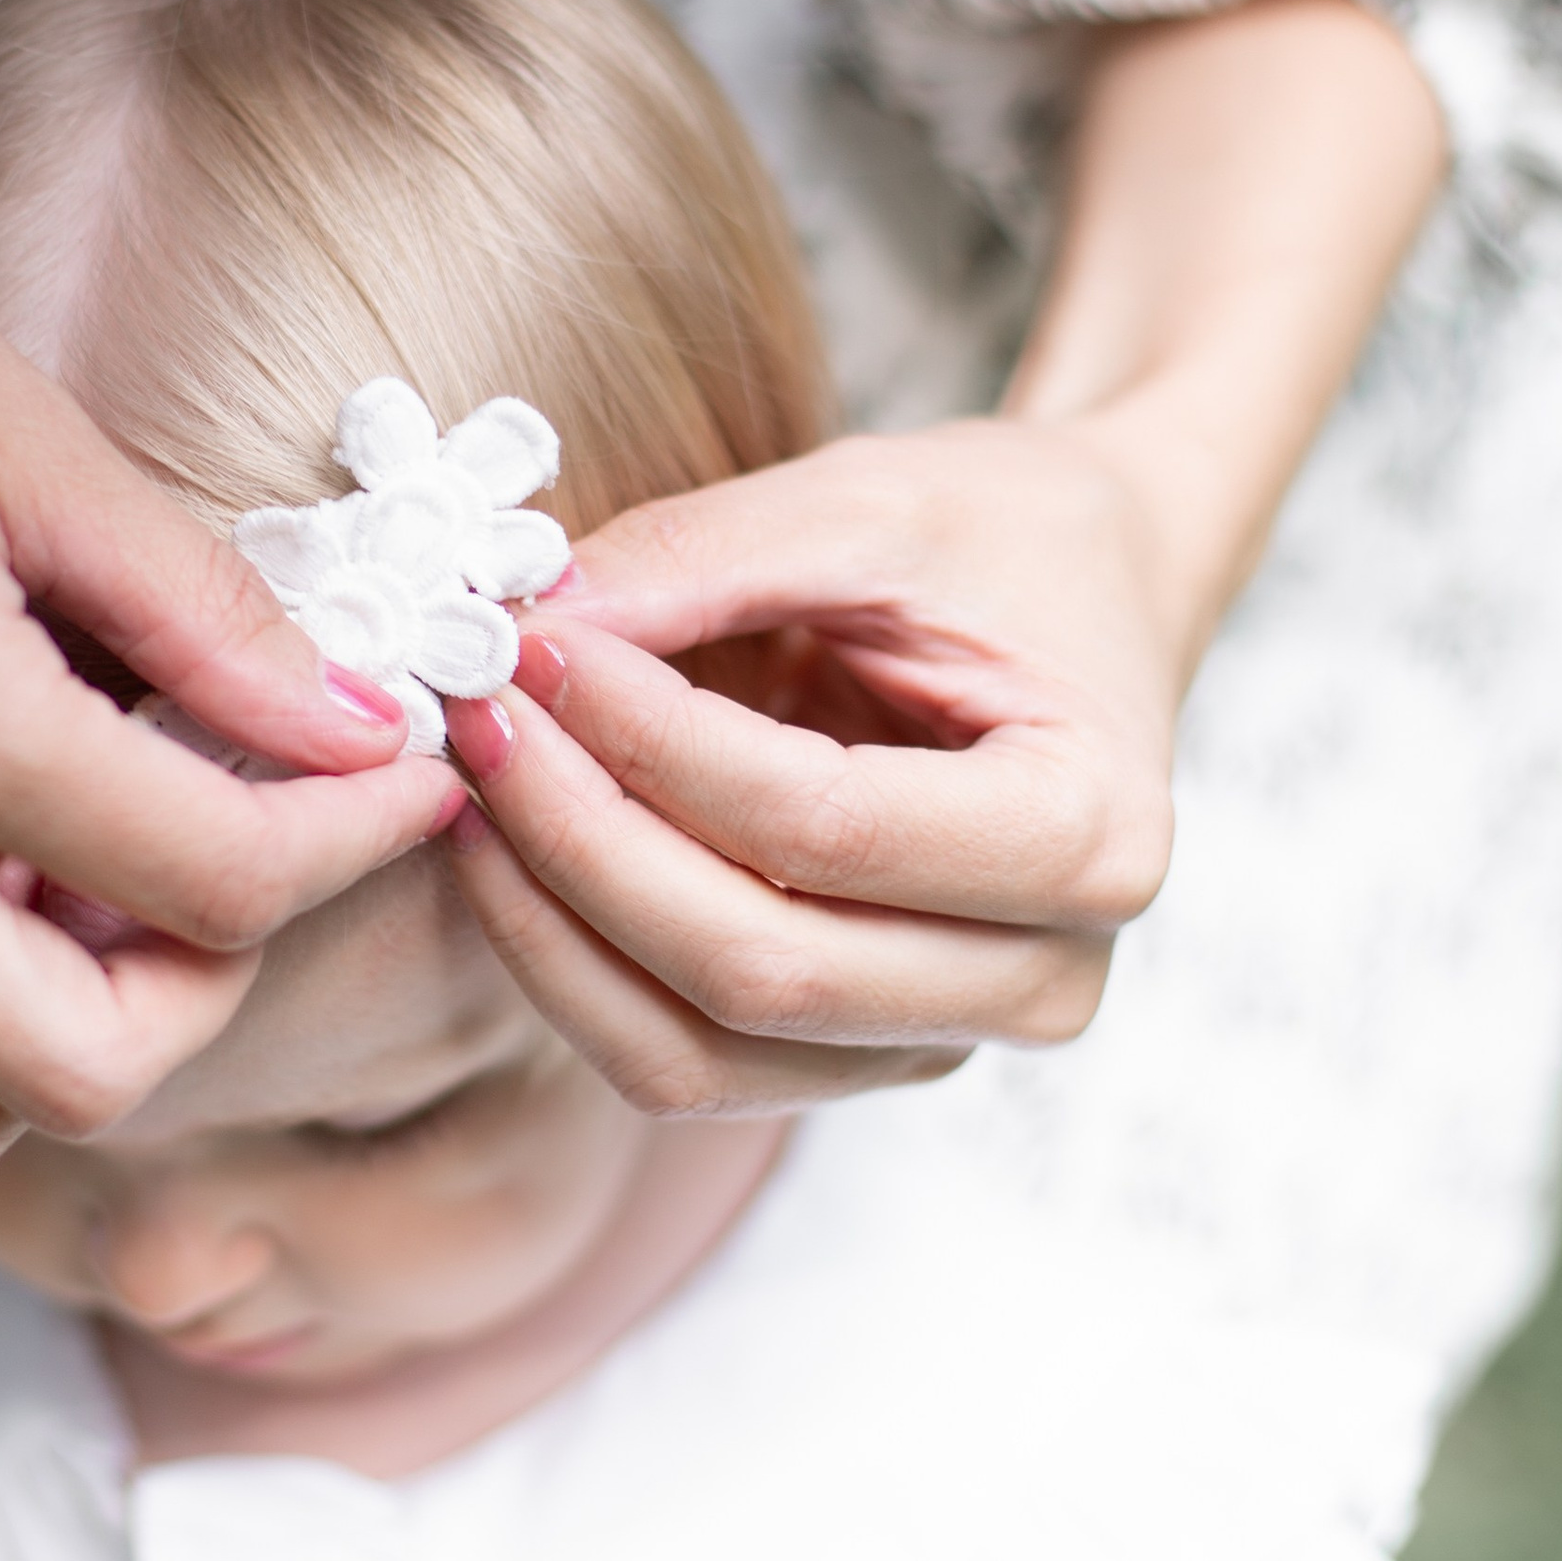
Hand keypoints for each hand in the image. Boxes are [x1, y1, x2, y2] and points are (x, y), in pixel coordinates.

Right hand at [0, 0, 460, 1174]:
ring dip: (72, 1023)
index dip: (356, 837)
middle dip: (216, 972)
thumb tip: (353, 723)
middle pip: (91, 1066)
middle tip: (248, 842)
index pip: (215, 880)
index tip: (406, 774)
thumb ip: (207, 614)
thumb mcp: (26, 435)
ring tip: (100, 869)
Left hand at [445, 0, 1446, 1112]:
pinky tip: (505, 850)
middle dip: (579, 839)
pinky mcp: (850, 1057)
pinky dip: (567, 962)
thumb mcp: (874, 502)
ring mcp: (940, 1041)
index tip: (533, 643)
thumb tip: (521, 626)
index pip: (826, 825)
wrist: (1083, 593)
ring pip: (694, 1048)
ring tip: (468, 781)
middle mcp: (1041, 980)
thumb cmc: (1003, 538)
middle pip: (755, 967)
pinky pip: (676, 1058)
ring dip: (550, 920)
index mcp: (1093, 836)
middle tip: (473, 713)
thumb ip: (704, 557)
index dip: (652, 743)